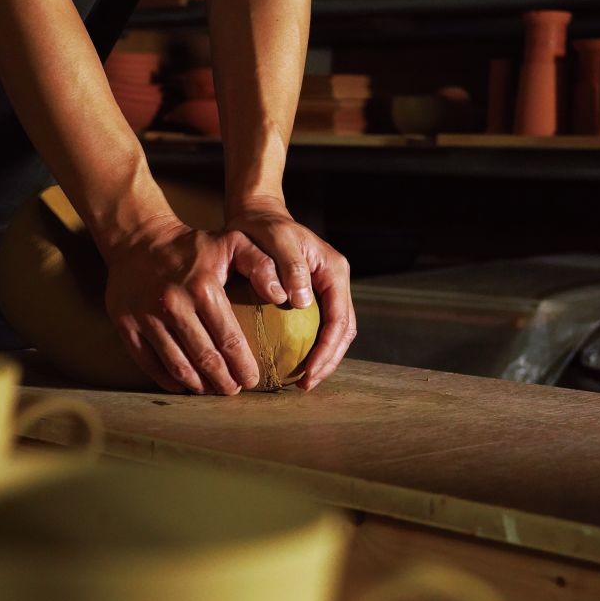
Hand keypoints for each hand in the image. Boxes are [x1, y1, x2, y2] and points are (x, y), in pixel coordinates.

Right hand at [103, 216, 284, 394]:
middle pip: (205, 358)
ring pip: (178, 366)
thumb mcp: (232, 242)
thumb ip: (261, 264)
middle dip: (224, 381)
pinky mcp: (126, 326)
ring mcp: (147, 317)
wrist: (139, 239)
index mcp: (203, 288)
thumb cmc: (193, 246)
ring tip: (212, 390)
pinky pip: (150, 363)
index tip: (252, 380)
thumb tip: (284, 295)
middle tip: (234, 390)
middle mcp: (174, 305)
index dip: (243, 365)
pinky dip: (169, 379)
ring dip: (198, 385)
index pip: (229, 339)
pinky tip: (184, 384)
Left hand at [225, 196, 355, 390]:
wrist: (257, 214)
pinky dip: (307, 348)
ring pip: (333, 333)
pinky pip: (316, 327)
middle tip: (305, 385)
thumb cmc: (263, 226)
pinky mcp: (310, 296)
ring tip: (300, 382)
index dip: (327, 351)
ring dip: (321, 359)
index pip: (340, 320)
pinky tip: (287, 364)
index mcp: (334, 271)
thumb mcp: (277, 239)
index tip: (309, 374)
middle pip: (343, 332)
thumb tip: (302, 303)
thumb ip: (290, 266)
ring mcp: (325, 289)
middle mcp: (335, 282)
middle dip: (328, 362)